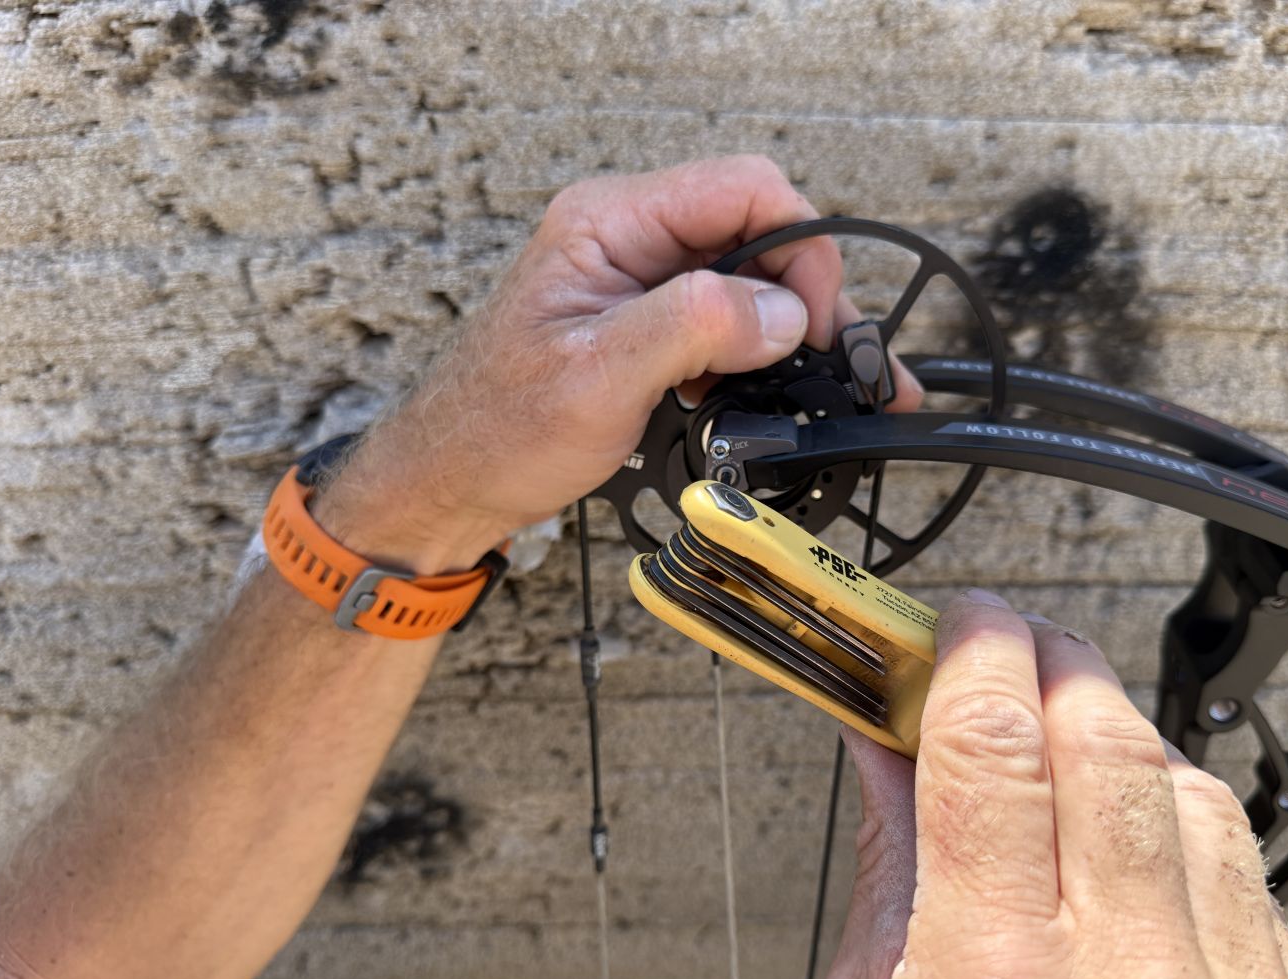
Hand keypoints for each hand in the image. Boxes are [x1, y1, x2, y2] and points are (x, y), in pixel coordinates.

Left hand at [313, 155, 921, 571]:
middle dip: (803, 295)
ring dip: (784, 328)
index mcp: (610, 221)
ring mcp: (638, 277)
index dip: (801, 249)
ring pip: (746, 278)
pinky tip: (753, 394)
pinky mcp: (645, 320)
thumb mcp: (600, 377)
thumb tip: (783, 312)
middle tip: (834, 365)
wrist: (453, 480)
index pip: (744, 189)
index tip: (815, 324)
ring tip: (812, 385)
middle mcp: (629, 235)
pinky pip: (722, 317)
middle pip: (756, 231)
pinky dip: (753, 353)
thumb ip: (694, 327)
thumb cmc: (500, 431)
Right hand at [821, 589, 1287, 978]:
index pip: (989, 740)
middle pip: (1099, 734)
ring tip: (1064, 768)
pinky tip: (1132, 852)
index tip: (958, 627)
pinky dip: (1181, 827)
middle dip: (1045, 666)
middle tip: (1007, 656)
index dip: (969, 653)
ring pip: (1186, 783)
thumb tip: (887, 740)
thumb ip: (892, 864)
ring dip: (1115, 744)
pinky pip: (1246, 866)